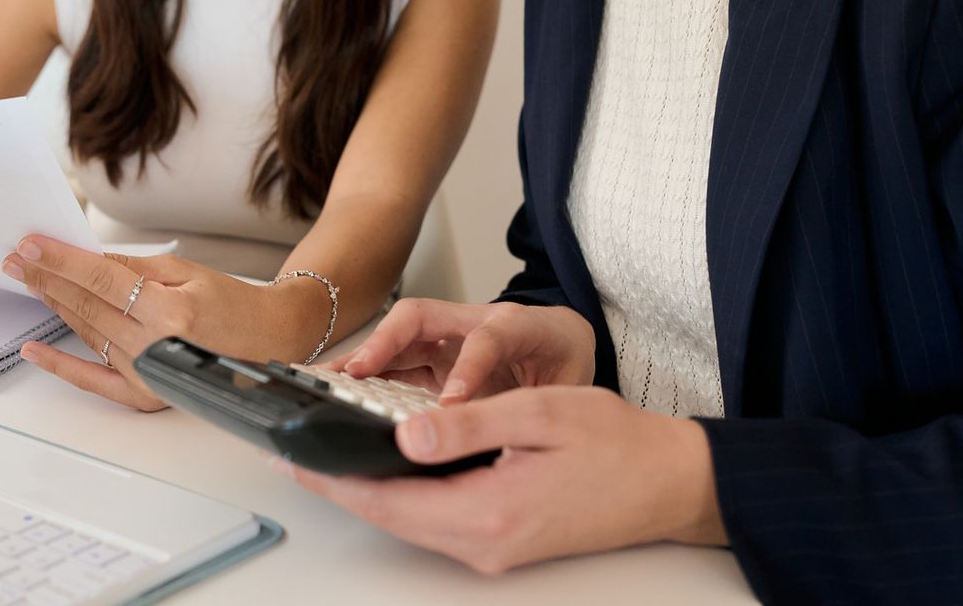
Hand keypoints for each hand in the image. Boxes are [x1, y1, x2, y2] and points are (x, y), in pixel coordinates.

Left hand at [6, 235, 305, 412]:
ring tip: (27, 282)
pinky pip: (93, 379)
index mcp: (170, 311)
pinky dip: (61, 365)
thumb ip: (133, 268)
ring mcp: (147, 375)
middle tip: (16, 259)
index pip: (101, 279)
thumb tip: (87, 262)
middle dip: (47, 279)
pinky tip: (33, 350)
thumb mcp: (186, 271)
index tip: (31, 245)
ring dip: (52, 306)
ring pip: (85, 333)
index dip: (61, 261)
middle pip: (86, 305)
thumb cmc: (233, 304)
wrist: (268, 340)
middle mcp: (155, 347)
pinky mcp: (145, 396)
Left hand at [279, 385, 724, 572]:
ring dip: (367, 490)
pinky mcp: (502, 541)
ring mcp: (493, 549)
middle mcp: (484, 543)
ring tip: (324, 456)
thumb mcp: (537, 414)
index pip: (388, 498)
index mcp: (488, 513)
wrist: (671, 482)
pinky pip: (436, 520)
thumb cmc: (616, 443)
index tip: (291, 457)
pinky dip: (402, 495)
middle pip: (390, 516)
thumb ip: (468, 423)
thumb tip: (405, 433)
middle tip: (291, 453)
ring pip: (410, 520)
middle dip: (339, 484)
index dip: (334, 476)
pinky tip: (385, 469)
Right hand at [335, 298, 594, 402]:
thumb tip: (511, 447)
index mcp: (516, 326)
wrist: (562, 337)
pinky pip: (394, 356)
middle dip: (386, 343)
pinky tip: (341, 389)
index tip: (450, 403)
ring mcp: (447, 333)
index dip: (467, 369)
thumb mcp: (568, 387)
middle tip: (358, 375)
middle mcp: (473, 321)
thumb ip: (540, 409)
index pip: (486, 341)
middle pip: (421, 317)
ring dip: (364, 356)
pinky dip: (367, 371)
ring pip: (398, 334)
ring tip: (328, 382)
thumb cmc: (563, 360)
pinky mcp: (431, 352)